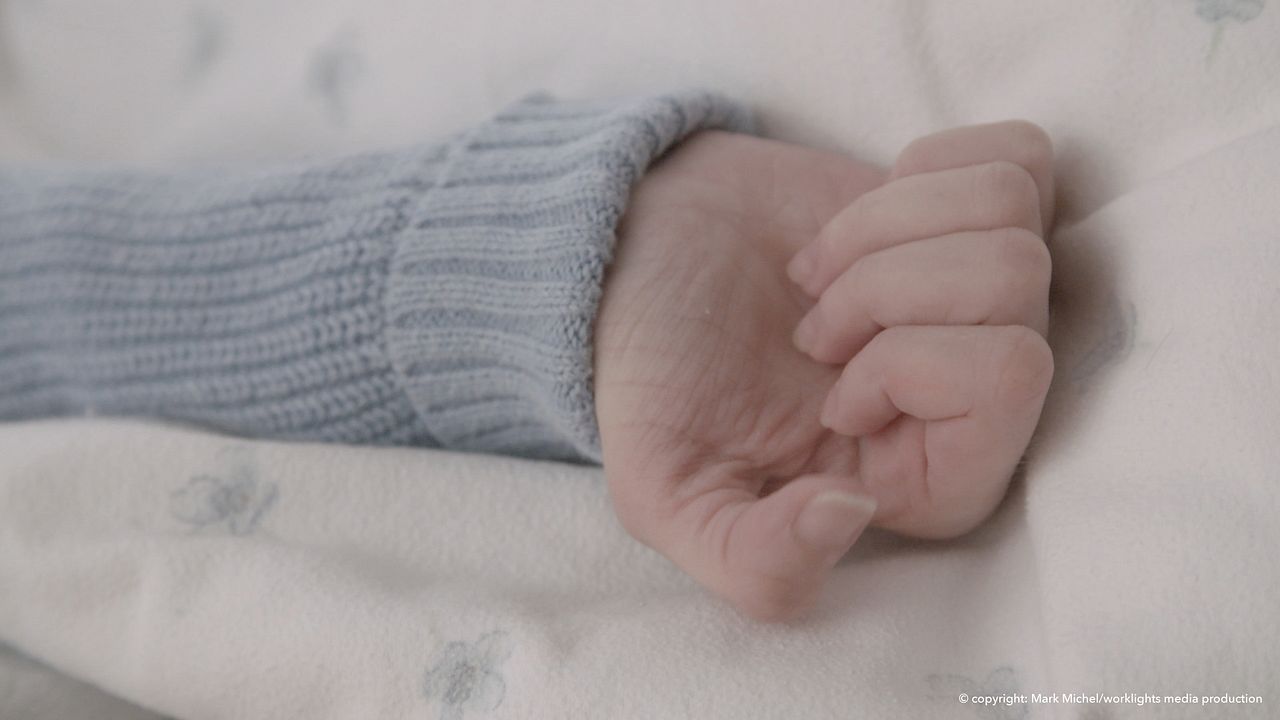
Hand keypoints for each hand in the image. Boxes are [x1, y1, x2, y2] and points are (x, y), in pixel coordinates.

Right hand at [594, 122, 1054, 619]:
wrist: (635, 262)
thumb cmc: (654, 379)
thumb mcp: (667, 497)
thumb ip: (757, 562)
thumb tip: (858, 510)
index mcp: (931, 480)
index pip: (1008, 380)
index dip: (905, 362)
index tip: (828, 393)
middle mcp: (978, 393)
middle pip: (1017, 286)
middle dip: (884, 284)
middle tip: (814, 328)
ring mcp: (981, 297)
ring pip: (1016, 220)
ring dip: (888, 229)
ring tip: (824, 280)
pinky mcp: (970, 215)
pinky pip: (1025, 159)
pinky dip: (928, 170)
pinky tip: (864, 218)